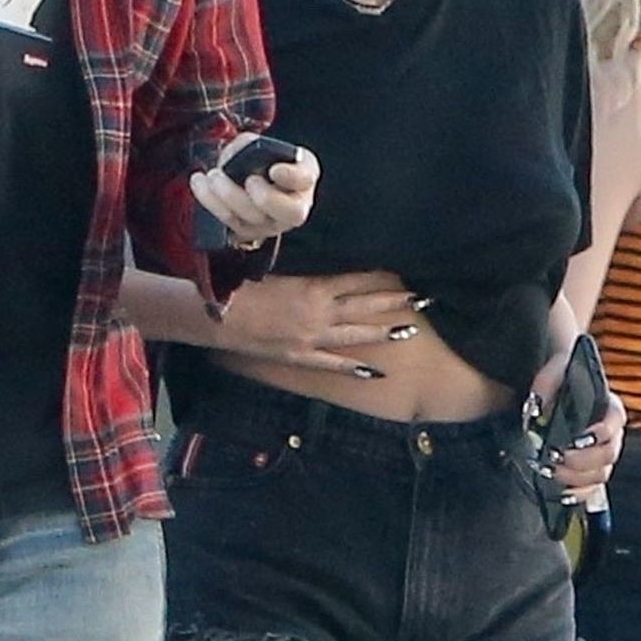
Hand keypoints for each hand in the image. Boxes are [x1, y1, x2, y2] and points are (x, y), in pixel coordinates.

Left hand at [190, 135, 319, 247]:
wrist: (249, 179)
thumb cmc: (260, 160)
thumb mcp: (261, 145)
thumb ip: (251, 146)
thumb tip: (235, 157)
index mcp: (302, 179)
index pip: (305, 179)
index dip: (291, 177)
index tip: (275, 170)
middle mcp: (292, 208)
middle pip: (286, 211)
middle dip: (266, 197)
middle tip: (247, 180)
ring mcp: (269, 225)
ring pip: (253, 220)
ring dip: (229, 197)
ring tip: (212, 176)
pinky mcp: (245, 233)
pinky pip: (229, 224)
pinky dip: (211, 203)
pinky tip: (199, 183)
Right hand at [218, 272, 427, 375]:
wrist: (217, 317)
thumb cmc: (240, 287)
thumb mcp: (274, 270)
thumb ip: (303, 273)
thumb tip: (325, 269)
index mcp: (312, 288)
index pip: (354, 280)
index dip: (379, 277)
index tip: (400, 273)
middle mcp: (318, 313)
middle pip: (364, 307)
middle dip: (394, 303)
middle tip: (422, 299)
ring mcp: (311, 338)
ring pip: (355, 335)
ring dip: (383, 332)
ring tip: (409, 331)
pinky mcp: (300, 356)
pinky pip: (332, 363)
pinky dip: (354, 367)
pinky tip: (375, 372)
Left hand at [528, 351, 625, 502]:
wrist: (552, 398)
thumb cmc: (558, 384)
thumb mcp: (552, 375)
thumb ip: (547, 385)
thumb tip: (537, 407)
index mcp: (608, 408)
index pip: (616, 421)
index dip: (601, 432)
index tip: (579, 438)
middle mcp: (611, 434)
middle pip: (609, 454)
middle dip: (582, 459)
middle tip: (557, 456)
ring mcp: (602, 456)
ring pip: (601, 474)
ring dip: (576, 477)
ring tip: (551, 471)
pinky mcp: (590, 472)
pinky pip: (592, 490)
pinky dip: (578, 494)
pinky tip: (562, 492)